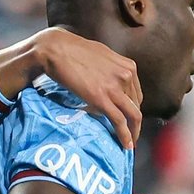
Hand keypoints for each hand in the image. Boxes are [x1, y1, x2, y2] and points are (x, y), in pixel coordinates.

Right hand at [29, 28, 142, 150]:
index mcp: (128, 66)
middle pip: (136, 105)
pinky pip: (119, 121)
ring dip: (133, 132)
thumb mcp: (101, 57)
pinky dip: (124, 135)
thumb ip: (109, 70)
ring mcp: (115, 87)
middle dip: (135, 122)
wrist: (57, 49)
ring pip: (132, 115)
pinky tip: (125, 144)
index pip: (136, 93)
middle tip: (131, 134)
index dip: (133, 108)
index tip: (129, 119)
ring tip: (129, 143)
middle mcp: (126, 76)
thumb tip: (106, 80)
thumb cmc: (73, 50)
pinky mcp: (102, 98)